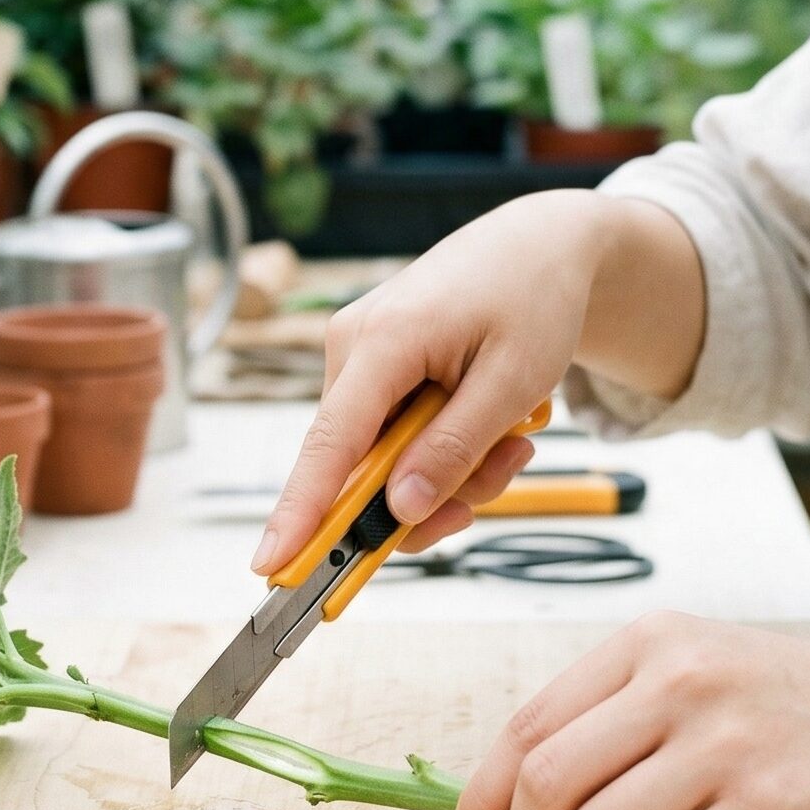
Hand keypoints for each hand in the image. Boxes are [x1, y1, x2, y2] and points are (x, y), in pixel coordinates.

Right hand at [250, 191, 615, 573]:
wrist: (538, 243)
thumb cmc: (532, 297)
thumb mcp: (513, 383)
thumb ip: (455, 448)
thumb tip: (401, 510)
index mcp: (383, 341)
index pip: (330, 444)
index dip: (300, 512)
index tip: (272, 566)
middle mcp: (353, 346)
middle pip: (362, 466)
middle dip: (432, 492)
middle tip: (508, 469)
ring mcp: (358, 355)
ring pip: (384, 459)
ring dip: (450, 469)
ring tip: (514, 438)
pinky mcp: (373, 366)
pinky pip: (393, 437)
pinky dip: (441, 447)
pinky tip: (492, 425)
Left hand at [451, 612, 809, 809]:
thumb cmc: (795, 707)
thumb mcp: (699, 666)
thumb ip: (615, 708)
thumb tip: (516, 789)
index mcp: (649, 640)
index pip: (527, 724)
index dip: (483, 795)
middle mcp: (679, 680)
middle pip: (547, 782)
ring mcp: (726, 741)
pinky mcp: (772, 806)